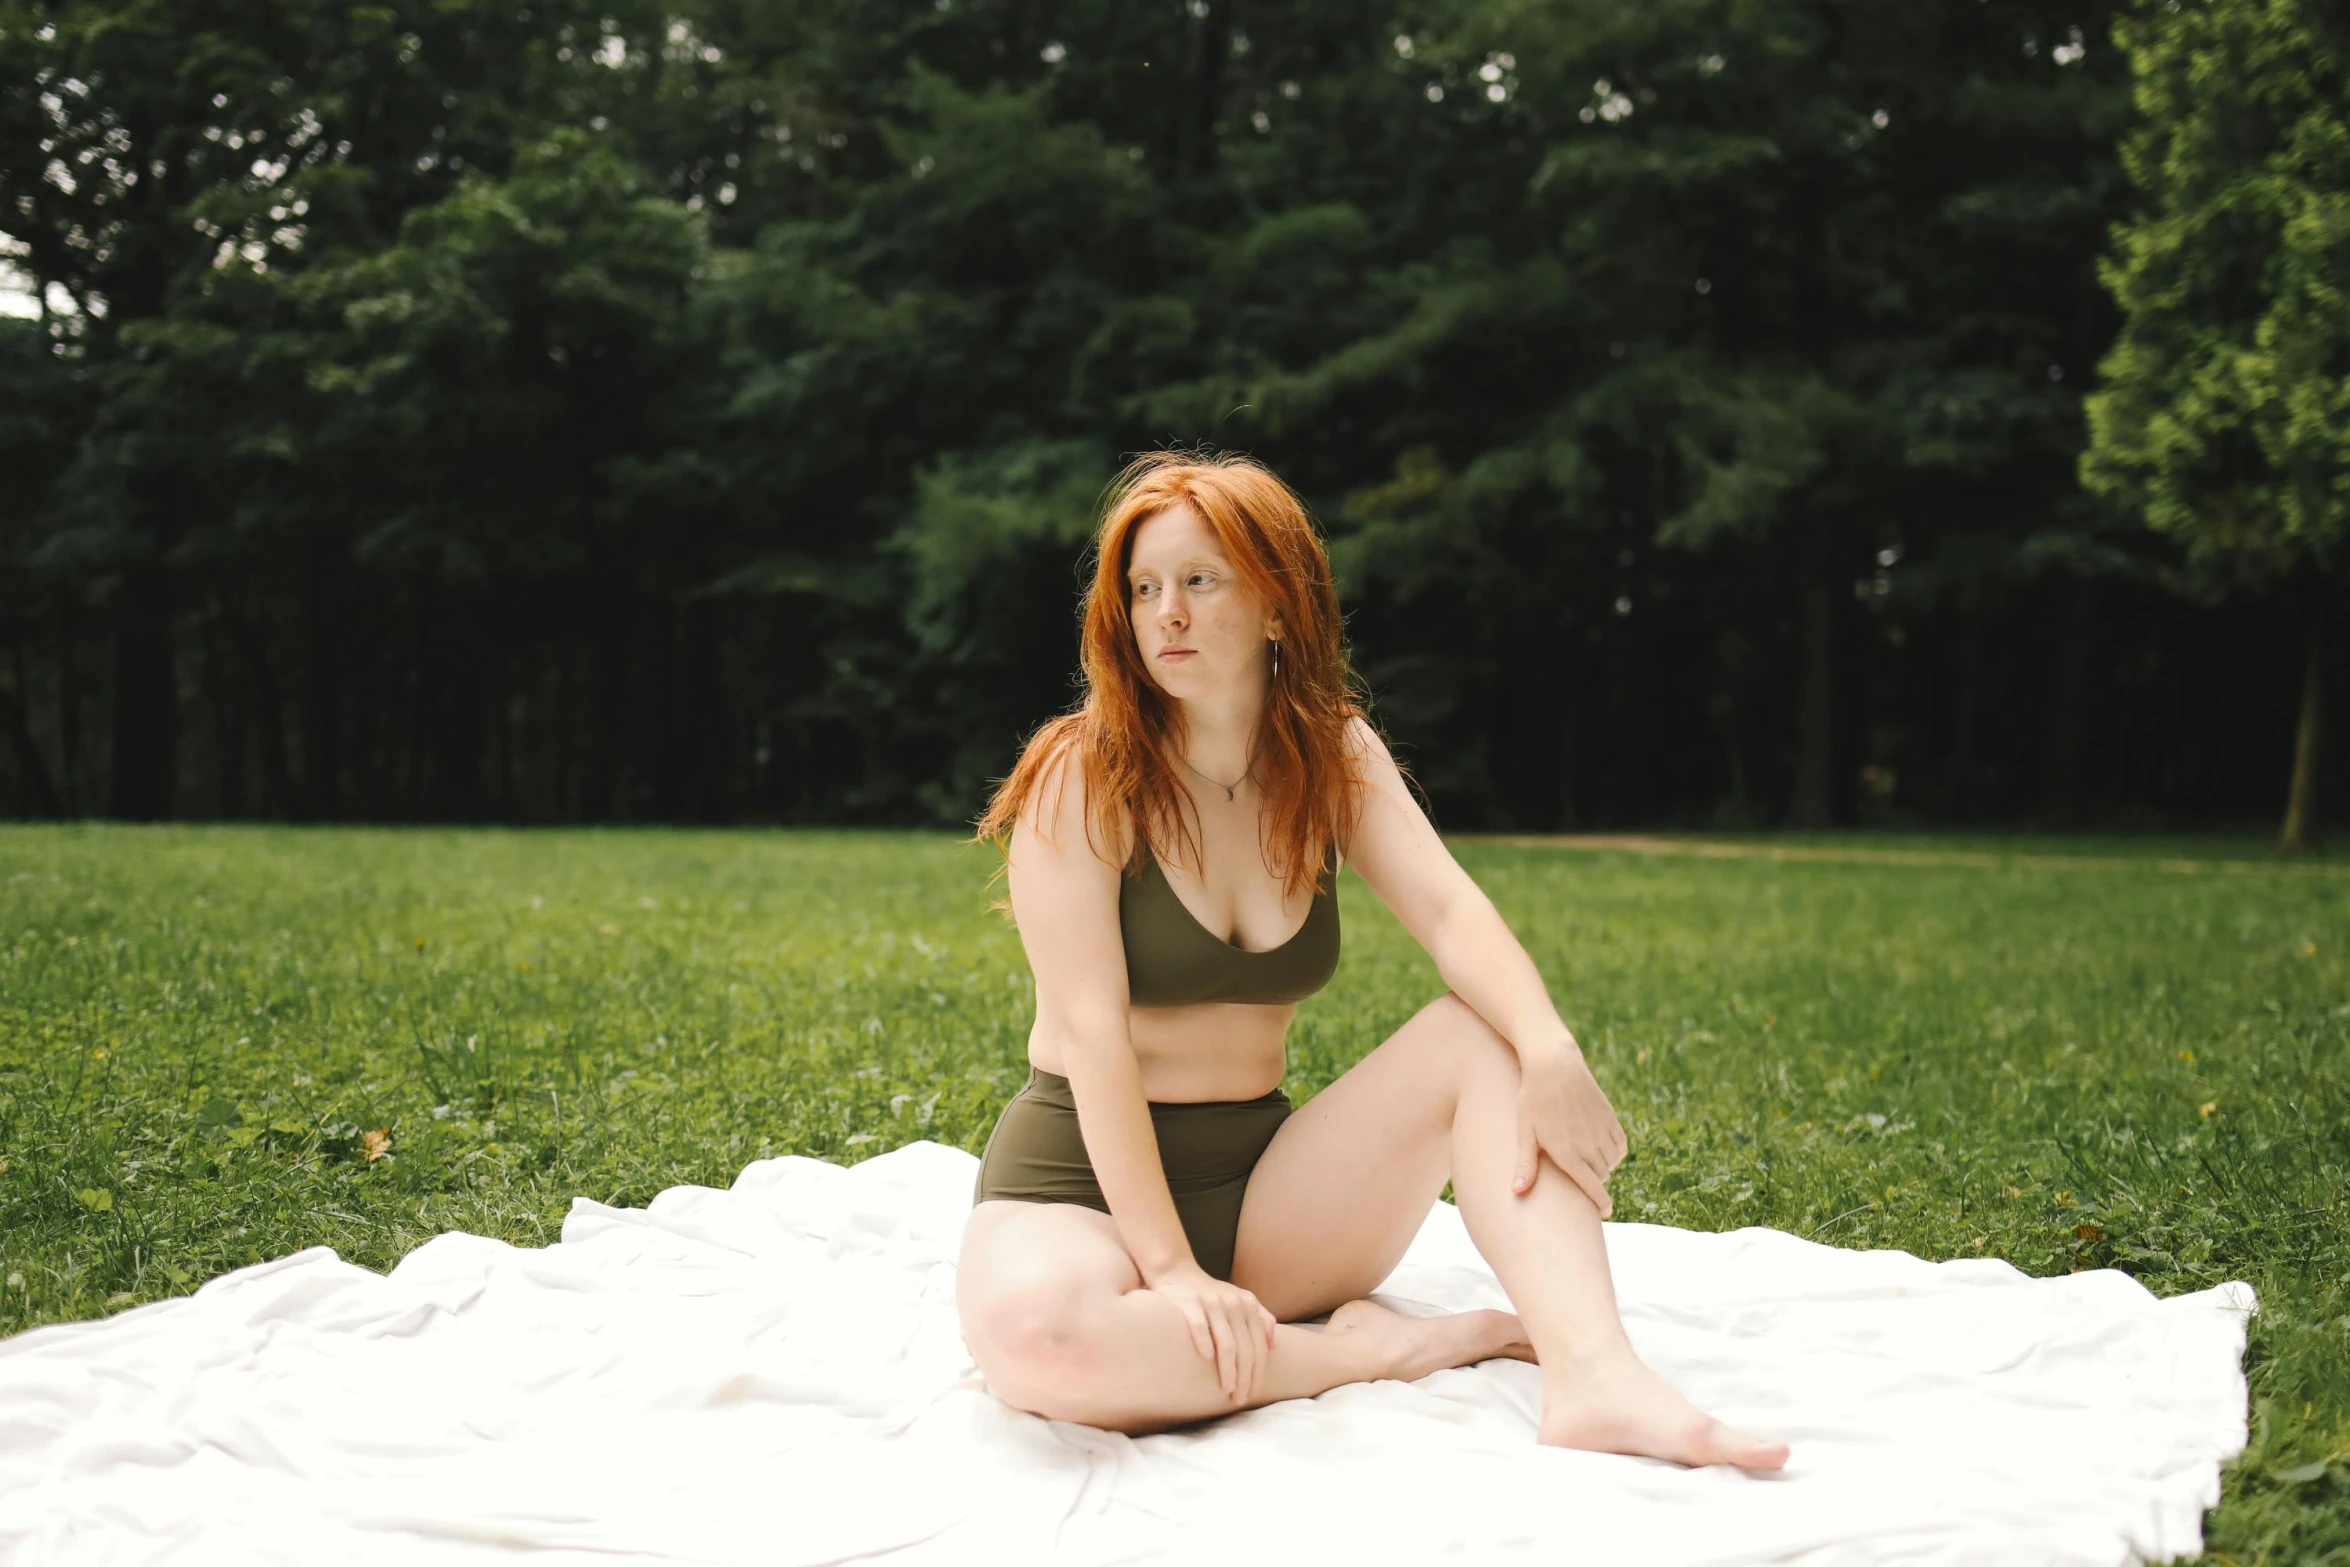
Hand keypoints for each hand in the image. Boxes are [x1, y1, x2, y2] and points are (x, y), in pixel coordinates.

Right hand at [1145, 1259, 1278, 1404]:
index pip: (1259, 1346)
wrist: (1177, 1271)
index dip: (1258, 1372)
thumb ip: (1261, 1318)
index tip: (1253, 1392)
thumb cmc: (1211, 1293)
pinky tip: (1207, 1359)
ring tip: (1227, 1389)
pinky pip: (1199, 1326)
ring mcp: (1211, 1303)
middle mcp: (1233, 1303)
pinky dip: (1204, 1343)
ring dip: (1228, 1370)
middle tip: (1239, 1398)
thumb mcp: (1240, 1300)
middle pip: (1245, 1348)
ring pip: (1226, 1343)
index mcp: (1248, 1305)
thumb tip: (1272, 1345)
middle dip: (1245, 1377)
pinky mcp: (1189, 1303)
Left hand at [1513, 1040, 1628, 1217]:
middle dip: (1593, 1179)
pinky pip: (1620, 1145)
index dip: (1600, 1203)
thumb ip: (1525, 1164)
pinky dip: (1615, 1150)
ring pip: (1611, 1161)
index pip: (1592, 1187)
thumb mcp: (1525, 1132)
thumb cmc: (1532, 1099)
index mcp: (1567, 1153)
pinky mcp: (1610, 1117)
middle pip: (1600, 1176)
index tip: (1604, 1212)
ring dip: (1603, 1165)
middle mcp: (1588, 1145)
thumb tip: (1517, 1192)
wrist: (1554, 1064)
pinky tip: (1601, 1146)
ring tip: (1587, 1159)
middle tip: (1580, 1174)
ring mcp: (1601, 1130)